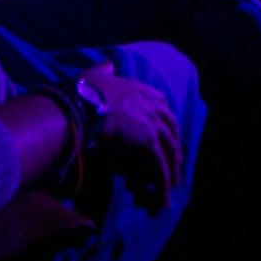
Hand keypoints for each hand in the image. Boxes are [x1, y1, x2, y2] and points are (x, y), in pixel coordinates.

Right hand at [81, 62, 181, 212]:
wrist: (83, 104)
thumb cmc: (84, 91)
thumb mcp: (95, 75)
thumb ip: (103, 70)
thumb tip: (107, 64)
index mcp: (140, 89)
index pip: (161, 104)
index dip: (164, 120)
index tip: (167, 131)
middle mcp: (150, 104)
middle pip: (170, 127)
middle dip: (174, 145)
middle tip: (176, 160)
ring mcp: (151, 122)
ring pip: (169, 148)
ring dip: (172, 168)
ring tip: (172, 184)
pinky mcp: (148, 141)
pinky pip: (159, 165)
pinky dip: (162, 181)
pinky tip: (163, 196)